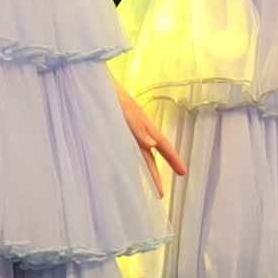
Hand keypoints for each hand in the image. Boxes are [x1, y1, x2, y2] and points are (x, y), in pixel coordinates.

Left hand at [120, 83, 184, 201]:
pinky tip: (129, 166)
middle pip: (151, 155)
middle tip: (161, 193)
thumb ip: (138, 128)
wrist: (94, 83)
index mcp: (144, 125)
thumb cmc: (112, 94)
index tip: (183, 173)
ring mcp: (127, 131)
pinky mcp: (115, 130)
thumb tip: (152, 145)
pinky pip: (128, 150)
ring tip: (149, 186)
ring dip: (145, 170)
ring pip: (140, 154)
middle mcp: (138, 130)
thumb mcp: (125, 110)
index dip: (173, 159)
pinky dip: (132, 161)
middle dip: (156, 174)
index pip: (163, 145)